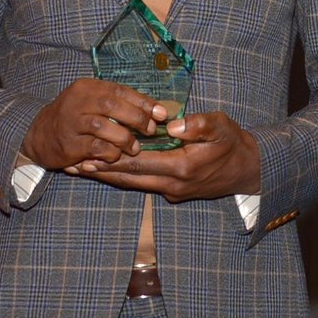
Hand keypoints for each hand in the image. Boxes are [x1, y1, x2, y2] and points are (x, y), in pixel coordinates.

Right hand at [22, 79, 166, 170]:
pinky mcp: (69, 144)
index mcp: (87, 87)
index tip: (161, 112)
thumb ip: (117, 104)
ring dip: (125, 138)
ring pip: (104, 127)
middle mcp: (78, 101)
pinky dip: (110, 153)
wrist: (40, 136)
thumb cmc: (74, 118)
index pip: (119, 90)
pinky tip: (115, 156)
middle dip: (137, 118)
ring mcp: (71, 123)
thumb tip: (154, 111)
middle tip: (151, 130)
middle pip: (112, 105)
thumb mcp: (91, 102)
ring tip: (134, 147)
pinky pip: (96, 148)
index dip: (143, 101)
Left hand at [74, 112, 260, 201]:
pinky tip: (107, 170)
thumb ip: (198, 124)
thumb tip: (174, 124)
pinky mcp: (173, 193)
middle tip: (70, 166)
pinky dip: (124, 178)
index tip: (85, 155)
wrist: (248, 170)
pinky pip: (143, 184)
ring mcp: (172, 191)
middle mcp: (173, 184)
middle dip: (98, 172)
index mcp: (181, 167)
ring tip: (80, 170)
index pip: (138, 163)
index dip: (110, 159)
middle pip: (128, 179)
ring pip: (133, 185)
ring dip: (107, 177)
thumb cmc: (233, 143)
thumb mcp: (221, 126)